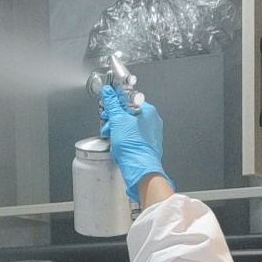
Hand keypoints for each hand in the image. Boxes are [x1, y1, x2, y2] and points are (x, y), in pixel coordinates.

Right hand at [99, 86, 166, 200]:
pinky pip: (133, 139)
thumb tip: (108, 92)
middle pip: (129, 114)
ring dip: (117, 131)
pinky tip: (118, 145)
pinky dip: (124, 140)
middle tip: (108, 126)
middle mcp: (153, 122)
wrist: (139, 169)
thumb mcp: (117, 121)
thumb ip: (112, 104)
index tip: (108, 111)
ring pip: (130, 128)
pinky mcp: (147, 146)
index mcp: (148, 111)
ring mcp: (151, 135)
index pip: (129, 101)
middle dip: (115, 120)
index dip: (116, 106)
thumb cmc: (133, 146)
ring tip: (111, 137)